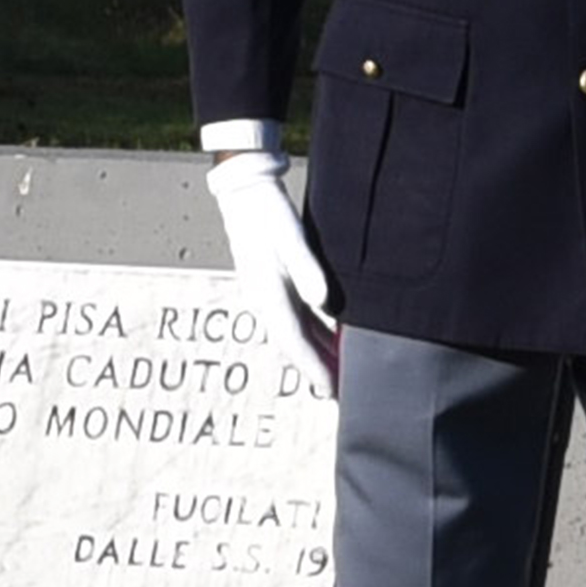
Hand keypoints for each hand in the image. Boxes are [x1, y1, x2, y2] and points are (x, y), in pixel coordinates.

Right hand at [202, 141, 329, 378]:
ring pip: (297, 334)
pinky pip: (297, 318)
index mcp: (269, 294)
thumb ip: (308, 269)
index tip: (331, 390)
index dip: (313, 368)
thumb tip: (323, 301)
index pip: (294, 342)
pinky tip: (332, 339)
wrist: (245, 192)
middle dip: (316, 369)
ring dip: (317, 353)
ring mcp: (269, 293)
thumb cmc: (267, 213)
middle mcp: (266, 300)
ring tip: (339, 373)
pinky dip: (315, 332)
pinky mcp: (275, 284)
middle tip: (340, 393)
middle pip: (295, 345)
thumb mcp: (291, 237)